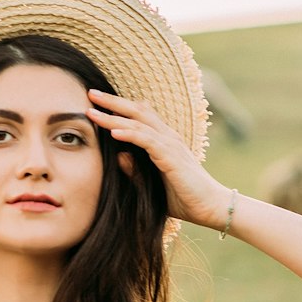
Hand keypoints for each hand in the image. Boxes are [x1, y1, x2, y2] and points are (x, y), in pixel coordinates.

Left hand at [86, 88, 232, 230]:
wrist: (210, 208)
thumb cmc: (184, 198)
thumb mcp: (151, 185)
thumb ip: (135, 172)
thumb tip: (118, 157)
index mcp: (164, 141)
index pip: (139, 116)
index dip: (118, 107)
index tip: (95, 102)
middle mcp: (167, 137)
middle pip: (137, 111)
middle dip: (112, 102)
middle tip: (90, 93)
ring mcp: (170, 145)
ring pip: (138, 123)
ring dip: (114, 116)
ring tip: (92, 110)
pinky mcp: (171, 157)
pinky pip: (147, 141)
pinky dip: (130, 134)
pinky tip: (113, 132)